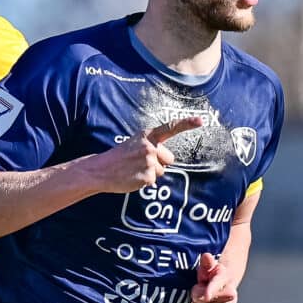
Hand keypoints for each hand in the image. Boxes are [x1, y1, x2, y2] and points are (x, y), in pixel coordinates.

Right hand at [75, 118, 203, 195]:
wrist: (101, 170)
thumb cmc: (119, 157)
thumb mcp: (134, 144)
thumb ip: (151, 146)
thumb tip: (167, 158)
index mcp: (147, 135)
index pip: (170, 127)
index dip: (187, 124)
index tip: (201, 121)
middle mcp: (151, 146)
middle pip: (170, 158)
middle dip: (159, 163)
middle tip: (139, 162)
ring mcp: (149, 161)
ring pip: (162, 171)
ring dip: (150, 173)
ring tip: (133, 170)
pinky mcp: (148, 176)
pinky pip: (154, 181)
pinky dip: (144, 181)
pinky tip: (132, 177)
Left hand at [189, 251, 238, 302]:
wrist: (223, 286)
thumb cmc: (212, 275)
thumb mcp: (208, 267)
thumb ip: (206, 262)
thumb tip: (206, 256)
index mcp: (225, 279)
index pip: (216, 285)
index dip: (210, 291)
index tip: (206, 296)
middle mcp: (230, 295)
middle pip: (202, 300)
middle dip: (195, 295)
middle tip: (200, 289)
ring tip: (201, 297)